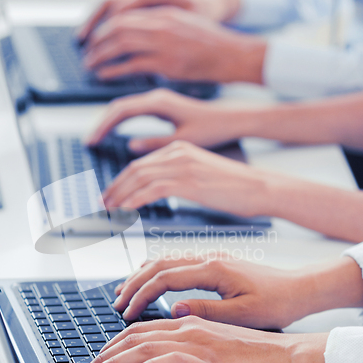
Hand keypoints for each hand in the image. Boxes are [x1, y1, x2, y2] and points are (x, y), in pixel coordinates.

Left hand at [78, 316, 329, 362]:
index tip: (100, 358)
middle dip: (105, 354)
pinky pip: (168, 362)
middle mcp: (187, 328)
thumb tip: (167, 356)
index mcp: (188, 323)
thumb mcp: (216, 345)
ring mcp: (196, 344)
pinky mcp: (207, 362)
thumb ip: (191, 346)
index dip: (115, 344)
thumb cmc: (255, 355)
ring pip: (144, 347)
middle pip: (134, 336)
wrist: (286, 356)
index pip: (141, 330)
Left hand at [83, 7, 265, 82]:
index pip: (123, 15)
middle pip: (117, 27)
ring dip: (101, 55)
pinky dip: (113, 70)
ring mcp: (163, 43)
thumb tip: (142, 38)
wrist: (233, 54)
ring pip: (120, 44)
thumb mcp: (184, 26)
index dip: (103, 27)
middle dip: (97, 41)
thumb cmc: (211, 45)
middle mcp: (161, 23)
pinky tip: (104, 75)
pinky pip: (132, 65)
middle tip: (87, 53)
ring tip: (91, 65)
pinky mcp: (167, 64)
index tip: (94, 37)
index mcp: (163, 13)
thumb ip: (161, 29)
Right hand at [87, 88, 246, 151]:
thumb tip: (131, 146)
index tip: (91, 141)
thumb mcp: (183, 140)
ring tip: (97, 138)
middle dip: (101, 125)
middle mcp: (156, 97)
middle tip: (88, 142)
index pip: (120, 111)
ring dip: (109, 122)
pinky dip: (121, 121)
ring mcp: (159, 100)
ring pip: (125, 107)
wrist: (233, 118)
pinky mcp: (163, 106)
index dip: (102, 127)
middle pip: (118, 107)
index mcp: (159, 103)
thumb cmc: (214, 128)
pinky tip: (117, 131)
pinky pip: (134, 110)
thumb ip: (155, 143)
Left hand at [102, 140, 271, 216]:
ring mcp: (182, 164)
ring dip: (119, 196)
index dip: (121, 181)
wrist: (261, 188)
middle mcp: (177, 152)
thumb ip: (179, 179)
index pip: (141, 164)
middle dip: (114, 189)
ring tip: (108, 212)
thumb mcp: (202, 178)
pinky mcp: (188, 180)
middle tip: (102, 205)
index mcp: (179, 149)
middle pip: (134, 169)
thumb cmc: (236, 188)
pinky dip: (133, 201)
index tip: (111, 196)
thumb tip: (161, 189)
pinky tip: (125, 212)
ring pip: (138, 178)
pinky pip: (151, 190)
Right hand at [112, 257, 310, 327]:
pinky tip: (150, 278)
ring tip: (125, 290)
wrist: (298, 288)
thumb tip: (174, 309)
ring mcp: (210, 258)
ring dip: (142, 275)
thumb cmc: (277, 302)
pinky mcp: (214, 262)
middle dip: (134, 283)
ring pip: (165, 260)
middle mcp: (208, 258)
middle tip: (117, 301)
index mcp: (213, 269)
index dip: (142, 294)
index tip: (127, 311)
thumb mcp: (243, 314)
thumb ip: (206, 311)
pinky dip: (157, 270)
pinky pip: (176, 261)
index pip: (164, 278)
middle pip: (158, 265)